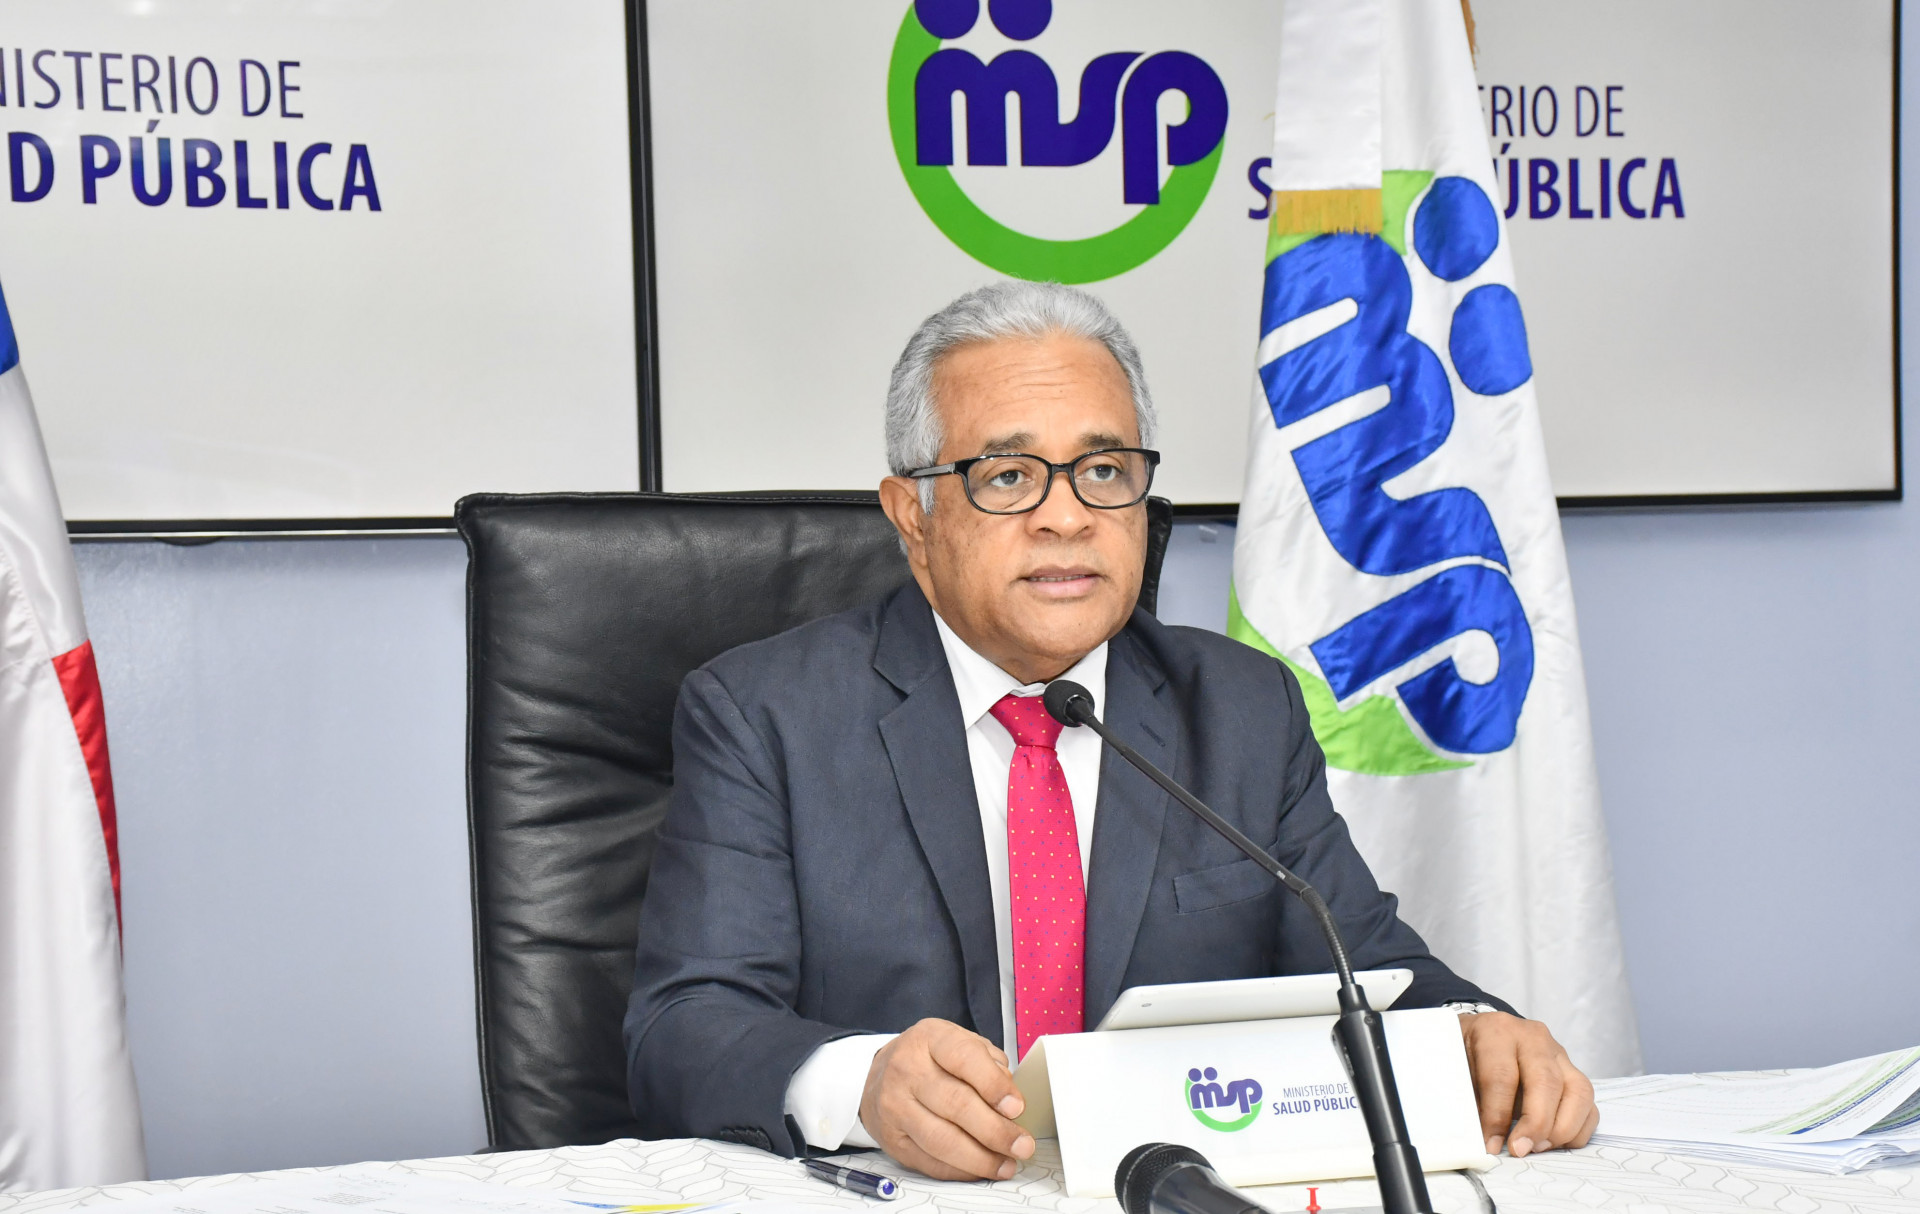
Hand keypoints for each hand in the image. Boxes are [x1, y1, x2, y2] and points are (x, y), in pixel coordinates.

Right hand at [859, 1018, 1034, 1180]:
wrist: (878, 1075)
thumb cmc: (929, 1059)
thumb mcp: (958, 1043)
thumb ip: (988, 1064)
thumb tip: (1010, 1102)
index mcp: (929, 1039)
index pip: (964, 1059)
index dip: (993, 1085)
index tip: (1017, 1108)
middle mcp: (906, 1071)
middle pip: (956, 1105)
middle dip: (995, 1131)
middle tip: (1022, 1145)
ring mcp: (894, 1107)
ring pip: (941, 1140)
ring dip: (980, 1158)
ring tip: (1007, 1164)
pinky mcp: (892, 1140)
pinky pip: (929, 1162)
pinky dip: (961, 1171)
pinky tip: (981, 1169)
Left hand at [1459, 1012, 1597, 1156]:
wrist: (1483, 1030)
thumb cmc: (1467, 1051)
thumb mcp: (1456, 1066)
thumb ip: (1467, 1098)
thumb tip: (1478, 1140)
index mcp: (1498, 1032)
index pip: (1502, 1077)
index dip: (1497, 1116)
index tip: (1491, 1144)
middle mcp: (1534, 1038)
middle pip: (1546, 1082)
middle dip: (1536, 1123)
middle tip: (1520, 1150)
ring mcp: (1559, 1054)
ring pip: (1578, 1092)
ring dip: (1562, 1128)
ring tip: (1538, 1148)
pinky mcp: (1573, 1073)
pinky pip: (1589, 1104)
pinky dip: (1578, 1130)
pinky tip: (1555, 1144)